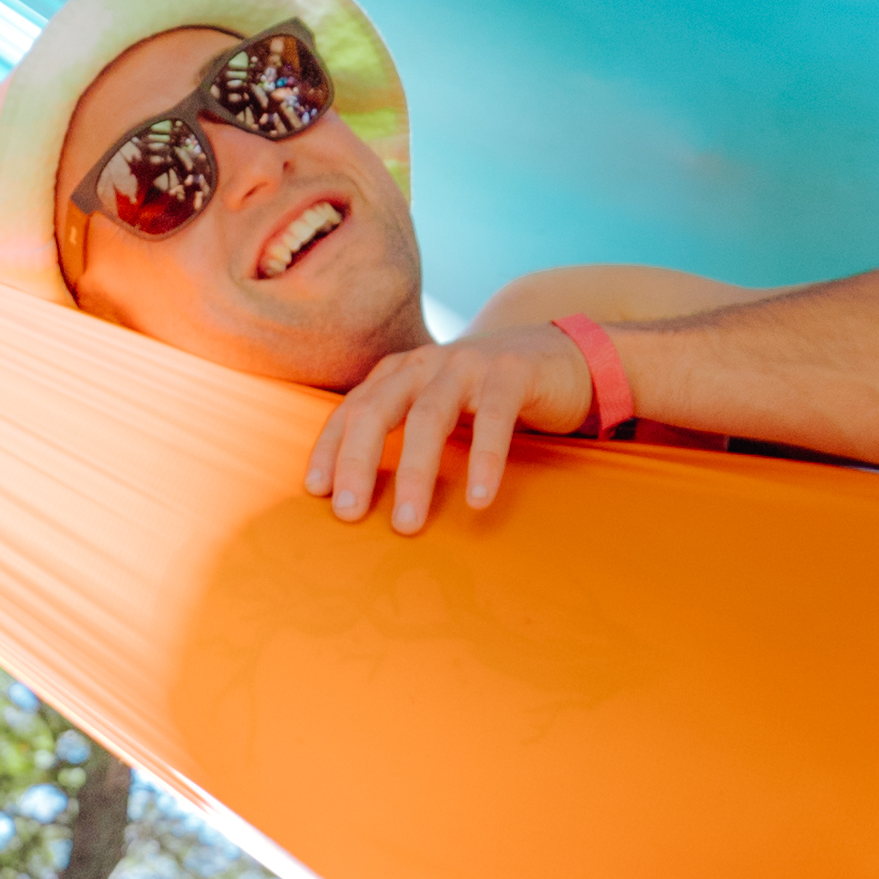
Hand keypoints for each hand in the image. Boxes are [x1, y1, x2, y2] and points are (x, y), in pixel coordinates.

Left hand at [307, 328, 594, 530]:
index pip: (353, 409)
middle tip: (348, 513)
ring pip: (428, 418)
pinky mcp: (512, 372)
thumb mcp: (439, 406)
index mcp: (401, 372)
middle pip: (378, 411)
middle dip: (356, 462)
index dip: (330, 448)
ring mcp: (468, 364)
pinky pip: (493, 418)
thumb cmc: (490, 395)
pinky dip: (483, 460)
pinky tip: (478, 498)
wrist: (562, 356)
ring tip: (407, 523)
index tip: (316, 491)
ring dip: (414, 473)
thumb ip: (404, 430)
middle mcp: (426, 363)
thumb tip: (361, 493)